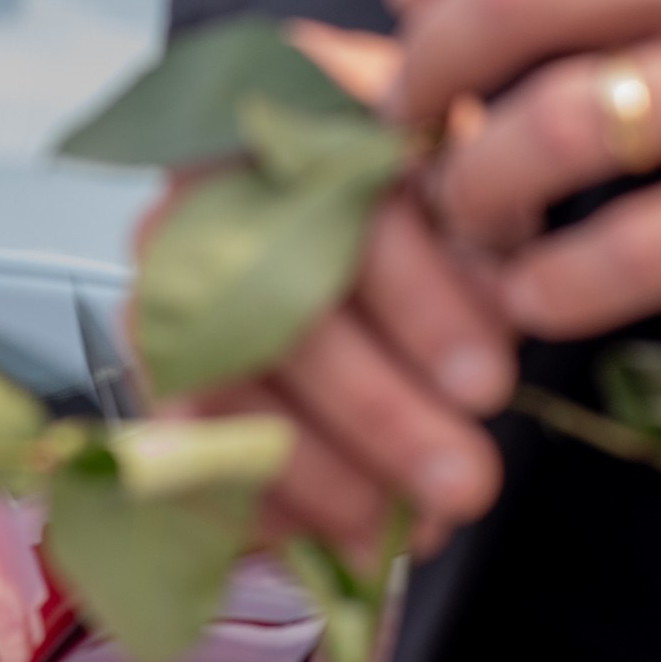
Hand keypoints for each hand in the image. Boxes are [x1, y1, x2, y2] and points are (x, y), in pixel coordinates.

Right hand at [147, 23, 511, 562]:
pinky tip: (327, 541)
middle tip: (466, 485)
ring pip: (221, 388)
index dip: (416, 300)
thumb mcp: (468, 184)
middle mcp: (196, 197)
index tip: (489, 381)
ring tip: (404, 533)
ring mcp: (160, 290)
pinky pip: (183, 449)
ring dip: (316, 474)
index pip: (341, 206)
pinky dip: (253, 504)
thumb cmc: (419, 194)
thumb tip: (506, 301)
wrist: (332, 206)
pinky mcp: (154, 373)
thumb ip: (484, 229)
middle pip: (273, 311)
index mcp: (284, 120)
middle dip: (377, 413)